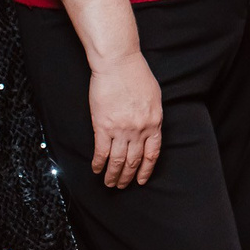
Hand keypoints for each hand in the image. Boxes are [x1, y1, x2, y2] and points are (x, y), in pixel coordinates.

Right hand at [89, 50, 162, 188]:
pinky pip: (101, 152)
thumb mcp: (154, 97)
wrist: (118, 63)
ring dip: (112, 175)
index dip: (145, 170)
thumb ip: (152, 116)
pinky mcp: (103, 126)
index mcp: (154, 123)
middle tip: (121, 186)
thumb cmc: (136, 74)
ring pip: (117, 161)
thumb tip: (149, 130)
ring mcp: (121, 130)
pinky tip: (96, 169)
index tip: (140, 180)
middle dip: (127, 177)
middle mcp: (139, 130)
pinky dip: (98, 163)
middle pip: (133, 161)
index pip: (152, 155)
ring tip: (109, 183)